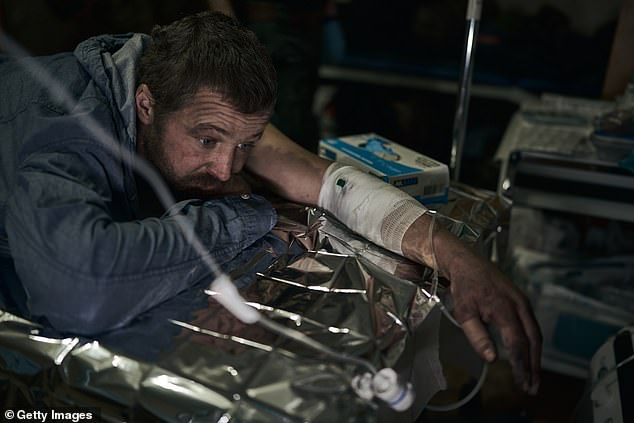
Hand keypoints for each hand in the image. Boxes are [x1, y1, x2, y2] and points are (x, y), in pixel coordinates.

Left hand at [402, 214, 541, 394]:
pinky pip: (532, 326)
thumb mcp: (464, 313)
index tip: (522, 383)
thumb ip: (477, 336)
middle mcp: (519, 306)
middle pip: (533, 341)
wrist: (467, 262)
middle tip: (532, 387)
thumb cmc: (464, 288)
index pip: (517, 344)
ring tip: (532, 377)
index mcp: (504, 309)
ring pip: (535, 334)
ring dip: (535, 357)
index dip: (521, 365)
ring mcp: (523, 302)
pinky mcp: (522, 301)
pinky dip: (533, 343)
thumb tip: (492, 358)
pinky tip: (529, 355)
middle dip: (533, 366)